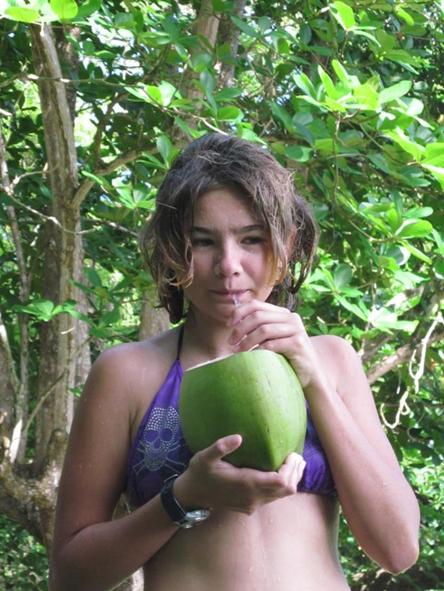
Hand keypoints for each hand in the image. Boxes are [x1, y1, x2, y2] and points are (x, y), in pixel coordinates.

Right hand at [174, 434, 305, 514]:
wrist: (191, 496)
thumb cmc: (199, 473)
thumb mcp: (205, 457)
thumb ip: (221, 447)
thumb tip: (238, 437)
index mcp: (246, 484)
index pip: (281, 482)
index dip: (291, 469)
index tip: (292, 453)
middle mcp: (253, 498)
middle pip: (287, 490)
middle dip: (295, 473)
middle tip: (298, 456)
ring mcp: (252, 504)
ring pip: (282, 496)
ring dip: (291, 479)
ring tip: (294, 462)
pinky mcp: (250, 506)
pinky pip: (274, 498)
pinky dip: (282, 486)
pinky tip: (280, 472)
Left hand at [228, 299, 324, 389]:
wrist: (310, 374)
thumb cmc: (286, 356)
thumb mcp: (272, 338)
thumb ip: (259, 328)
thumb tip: (232, 323)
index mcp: (282, 313)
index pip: (256, 305)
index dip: (239, 312)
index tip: (228, 325)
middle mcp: (291, 318)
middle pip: (258, 316)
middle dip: (240, 329)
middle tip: (231, 342)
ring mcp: (296, 330)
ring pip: (264, 330)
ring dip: (247, 341)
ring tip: (238, 351)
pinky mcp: (298, 344)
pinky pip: (272, 344)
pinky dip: (259, 350)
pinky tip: (252, 356)